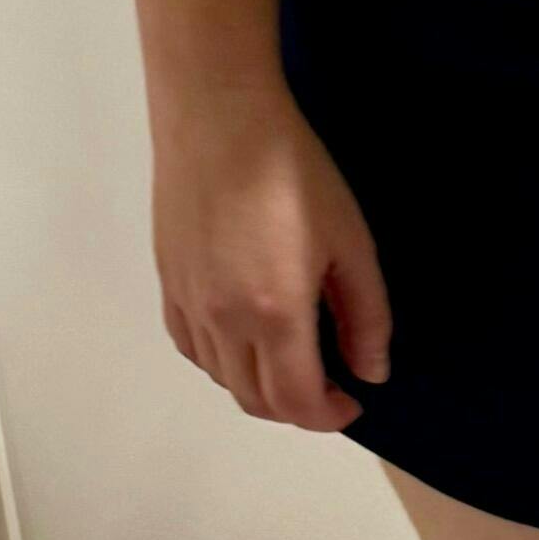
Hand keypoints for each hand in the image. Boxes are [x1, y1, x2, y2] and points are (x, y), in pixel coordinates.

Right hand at [150, 81, 391, 430]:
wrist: (221, 122)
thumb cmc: (295, 175)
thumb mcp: (352, 244)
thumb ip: (366, 315)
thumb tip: (371, 371)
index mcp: (273, 314)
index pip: (294, 401)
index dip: (327, 416)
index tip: (353, 400)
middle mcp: (222, 321)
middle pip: (255, 400)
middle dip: (298, 408)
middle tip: (331, 386)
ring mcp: (187, 304)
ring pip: (222, 378)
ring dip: (261, 388)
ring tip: (297, 363)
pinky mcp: (168, 284)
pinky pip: (193, 348)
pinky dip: (224, 364)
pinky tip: (249, 341)